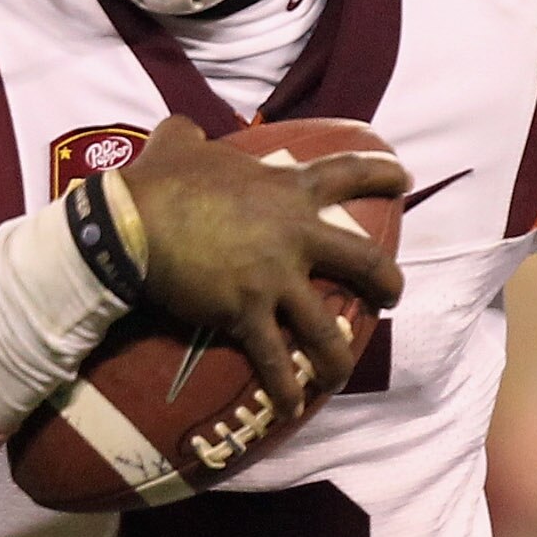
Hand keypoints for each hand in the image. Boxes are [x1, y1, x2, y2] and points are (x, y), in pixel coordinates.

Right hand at [120, 115, 406, 417]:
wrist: (130, 223)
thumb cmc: (157, 180)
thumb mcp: (178, 141)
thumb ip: (191, 133)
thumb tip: (183, 128)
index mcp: (286, 189)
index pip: (348, 173)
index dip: (382, 174)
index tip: (405, 180)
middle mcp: (294, 235)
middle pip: (363, 261)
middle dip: (386, 282)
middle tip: (393, 295)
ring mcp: (274, 278)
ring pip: (326, 327)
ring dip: (339, 355)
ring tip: (340, 372)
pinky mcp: (247, 314)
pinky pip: (275, 360)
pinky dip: (286, 389)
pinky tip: (291, 408)